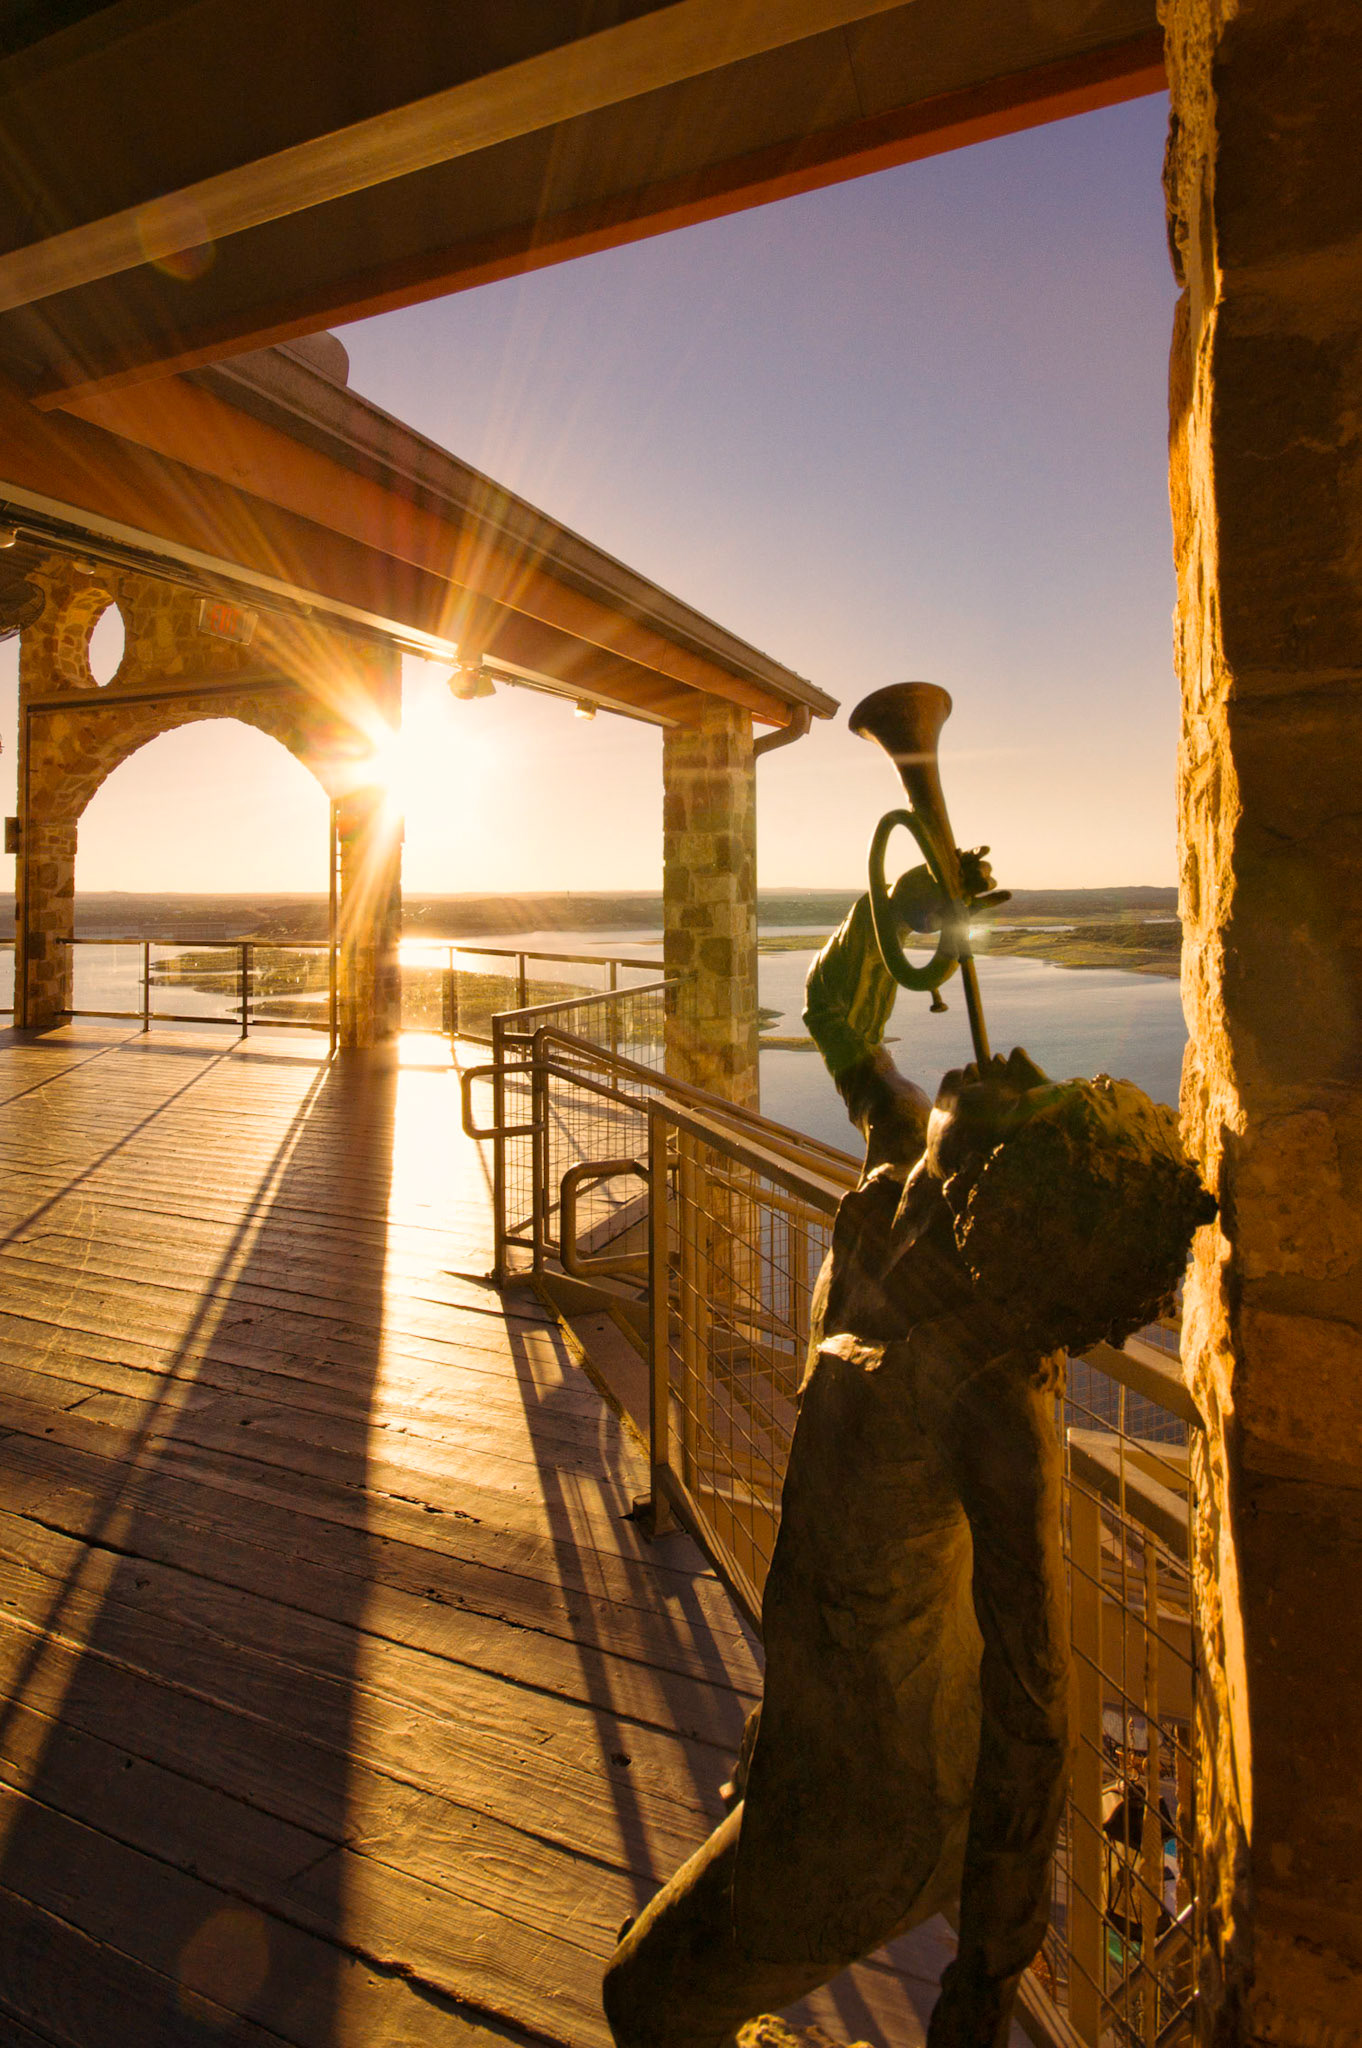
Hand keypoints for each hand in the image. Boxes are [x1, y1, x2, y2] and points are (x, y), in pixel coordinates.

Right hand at [888, 847, 1009, 932]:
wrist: (902, 903)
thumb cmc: (915, 917)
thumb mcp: (923, 922)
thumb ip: (931, 921)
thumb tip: (936, 920)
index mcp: (964, 906)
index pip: (984, 902)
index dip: (996, 898)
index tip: (1008, 894)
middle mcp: (964, 890)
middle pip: (984, 883)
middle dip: (986, 879)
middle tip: (982, 878)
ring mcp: (957, 876)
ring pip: (978, 868)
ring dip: (982, 864)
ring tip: (982, 858)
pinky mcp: (949, 863)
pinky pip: (966, 857)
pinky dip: (974, 853)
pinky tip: (984, 849)